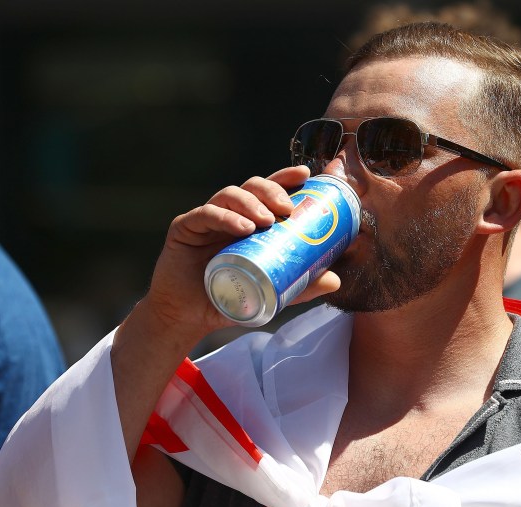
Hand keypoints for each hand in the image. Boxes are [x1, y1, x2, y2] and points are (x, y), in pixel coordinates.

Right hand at [143, 166, 340, 341]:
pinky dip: (225, 217)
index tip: (305, 174)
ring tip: (267, 220)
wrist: (190, 317)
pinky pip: (205, 215)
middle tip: (287, 209)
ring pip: (229, 195)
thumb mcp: (270, 293)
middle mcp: (229, 214)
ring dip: (251, 203)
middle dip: (272, 191)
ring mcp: (206, 219)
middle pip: (251, 187)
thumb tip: (335, 280)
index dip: (285, 178)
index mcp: (249, 221)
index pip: (268, 192)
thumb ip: (299, 286)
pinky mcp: (184, 228)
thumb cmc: (230, 299)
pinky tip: (242, 227)